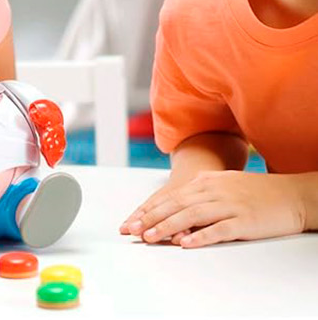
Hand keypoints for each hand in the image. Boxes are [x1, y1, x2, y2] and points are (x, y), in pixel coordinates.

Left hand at [120, 171, 307, 247]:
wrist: (293, 194)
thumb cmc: (257, 192)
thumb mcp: (223, 185)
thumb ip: (199, 194)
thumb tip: (176, 208)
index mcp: (207, 182)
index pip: (171, 197)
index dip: (149, 210)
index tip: (132, 222)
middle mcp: (214, 191)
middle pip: (176, 205)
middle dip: (151, 219)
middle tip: (133, 231)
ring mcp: (229, 205)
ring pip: (192, 216)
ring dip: (168, 227)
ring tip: (151, 238)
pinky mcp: (244, 220)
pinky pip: (219, 229)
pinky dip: (200, 236)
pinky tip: (186, 243)